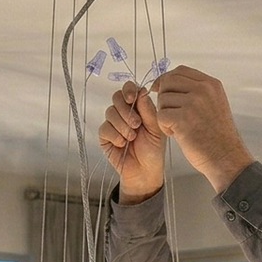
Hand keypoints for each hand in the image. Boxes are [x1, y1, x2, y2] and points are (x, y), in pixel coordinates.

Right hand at [99, 82, 165, 203]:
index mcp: (139, 108)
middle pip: (117, 97)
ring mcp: (114, 124)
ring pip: (110, 112)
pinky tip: (122, 143)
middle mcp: (125, 113)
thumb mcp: (156, 130)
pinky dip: (114, 135)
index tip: (131, 98)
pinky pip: (105, 128)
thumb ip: (149, 111)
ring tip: (132, 138)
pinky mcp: (105, 136)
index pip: (129, 89)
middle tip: (137, 124)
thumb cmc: (153, 151)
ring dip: (122, 125)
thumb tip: (142, 91)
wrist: (144, 171)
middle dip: (126, 110)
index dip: (128, 90)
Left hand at [151, 66, 254, 191]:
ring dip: (164, 114)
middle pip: (168, 82)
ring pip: (163, 99)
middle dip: (163, 97)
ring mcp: (193, 103)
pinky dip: (164, 127)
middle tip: (169, 113)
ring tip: (177, 127)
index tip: (160, 89)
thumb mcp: (214, 104)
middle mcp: (203, 89)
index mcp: (211, 84)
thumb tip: (170, 83)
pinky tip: (175, 134)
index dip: (166, 79)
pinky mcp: (183, 118)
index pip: (180, 71)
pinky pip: (161, 115)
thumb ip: (197, 92)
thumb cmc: (218, 136)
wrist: (226, 157)